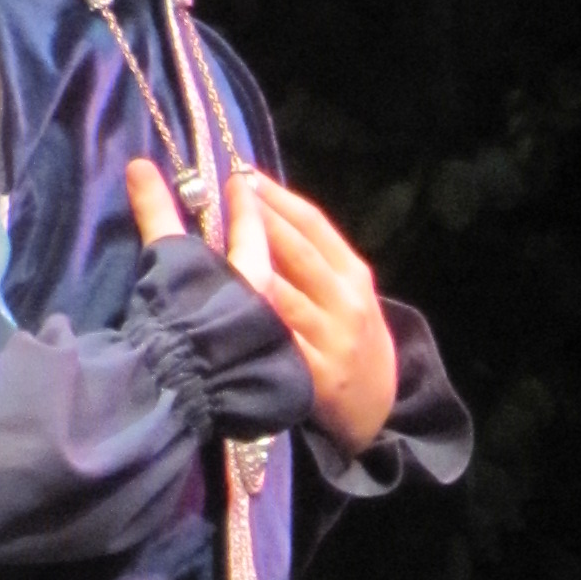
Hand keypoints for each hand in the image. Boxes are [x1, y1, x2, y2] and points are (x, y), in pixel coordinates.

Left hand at [127, 158, 399, 451]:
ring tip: (205, 241)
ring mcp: (330, 339)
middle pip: (296, 251)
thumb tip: (258, 210)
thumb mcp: (345, 293)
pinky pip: (276, 341)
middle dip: (256, 219)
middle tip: (218, 193)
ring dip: (244, 266)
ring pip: (282, 294)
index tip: (241, 174)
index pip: (312, 224)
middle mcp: (345, 301)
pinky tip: (219, 306)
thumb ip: (312, 258)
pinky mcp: (312, 376)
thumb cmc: (346, 338)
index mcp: (352, 274)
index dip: (275, 196)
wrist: (376, 405)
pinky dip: (249, 321)